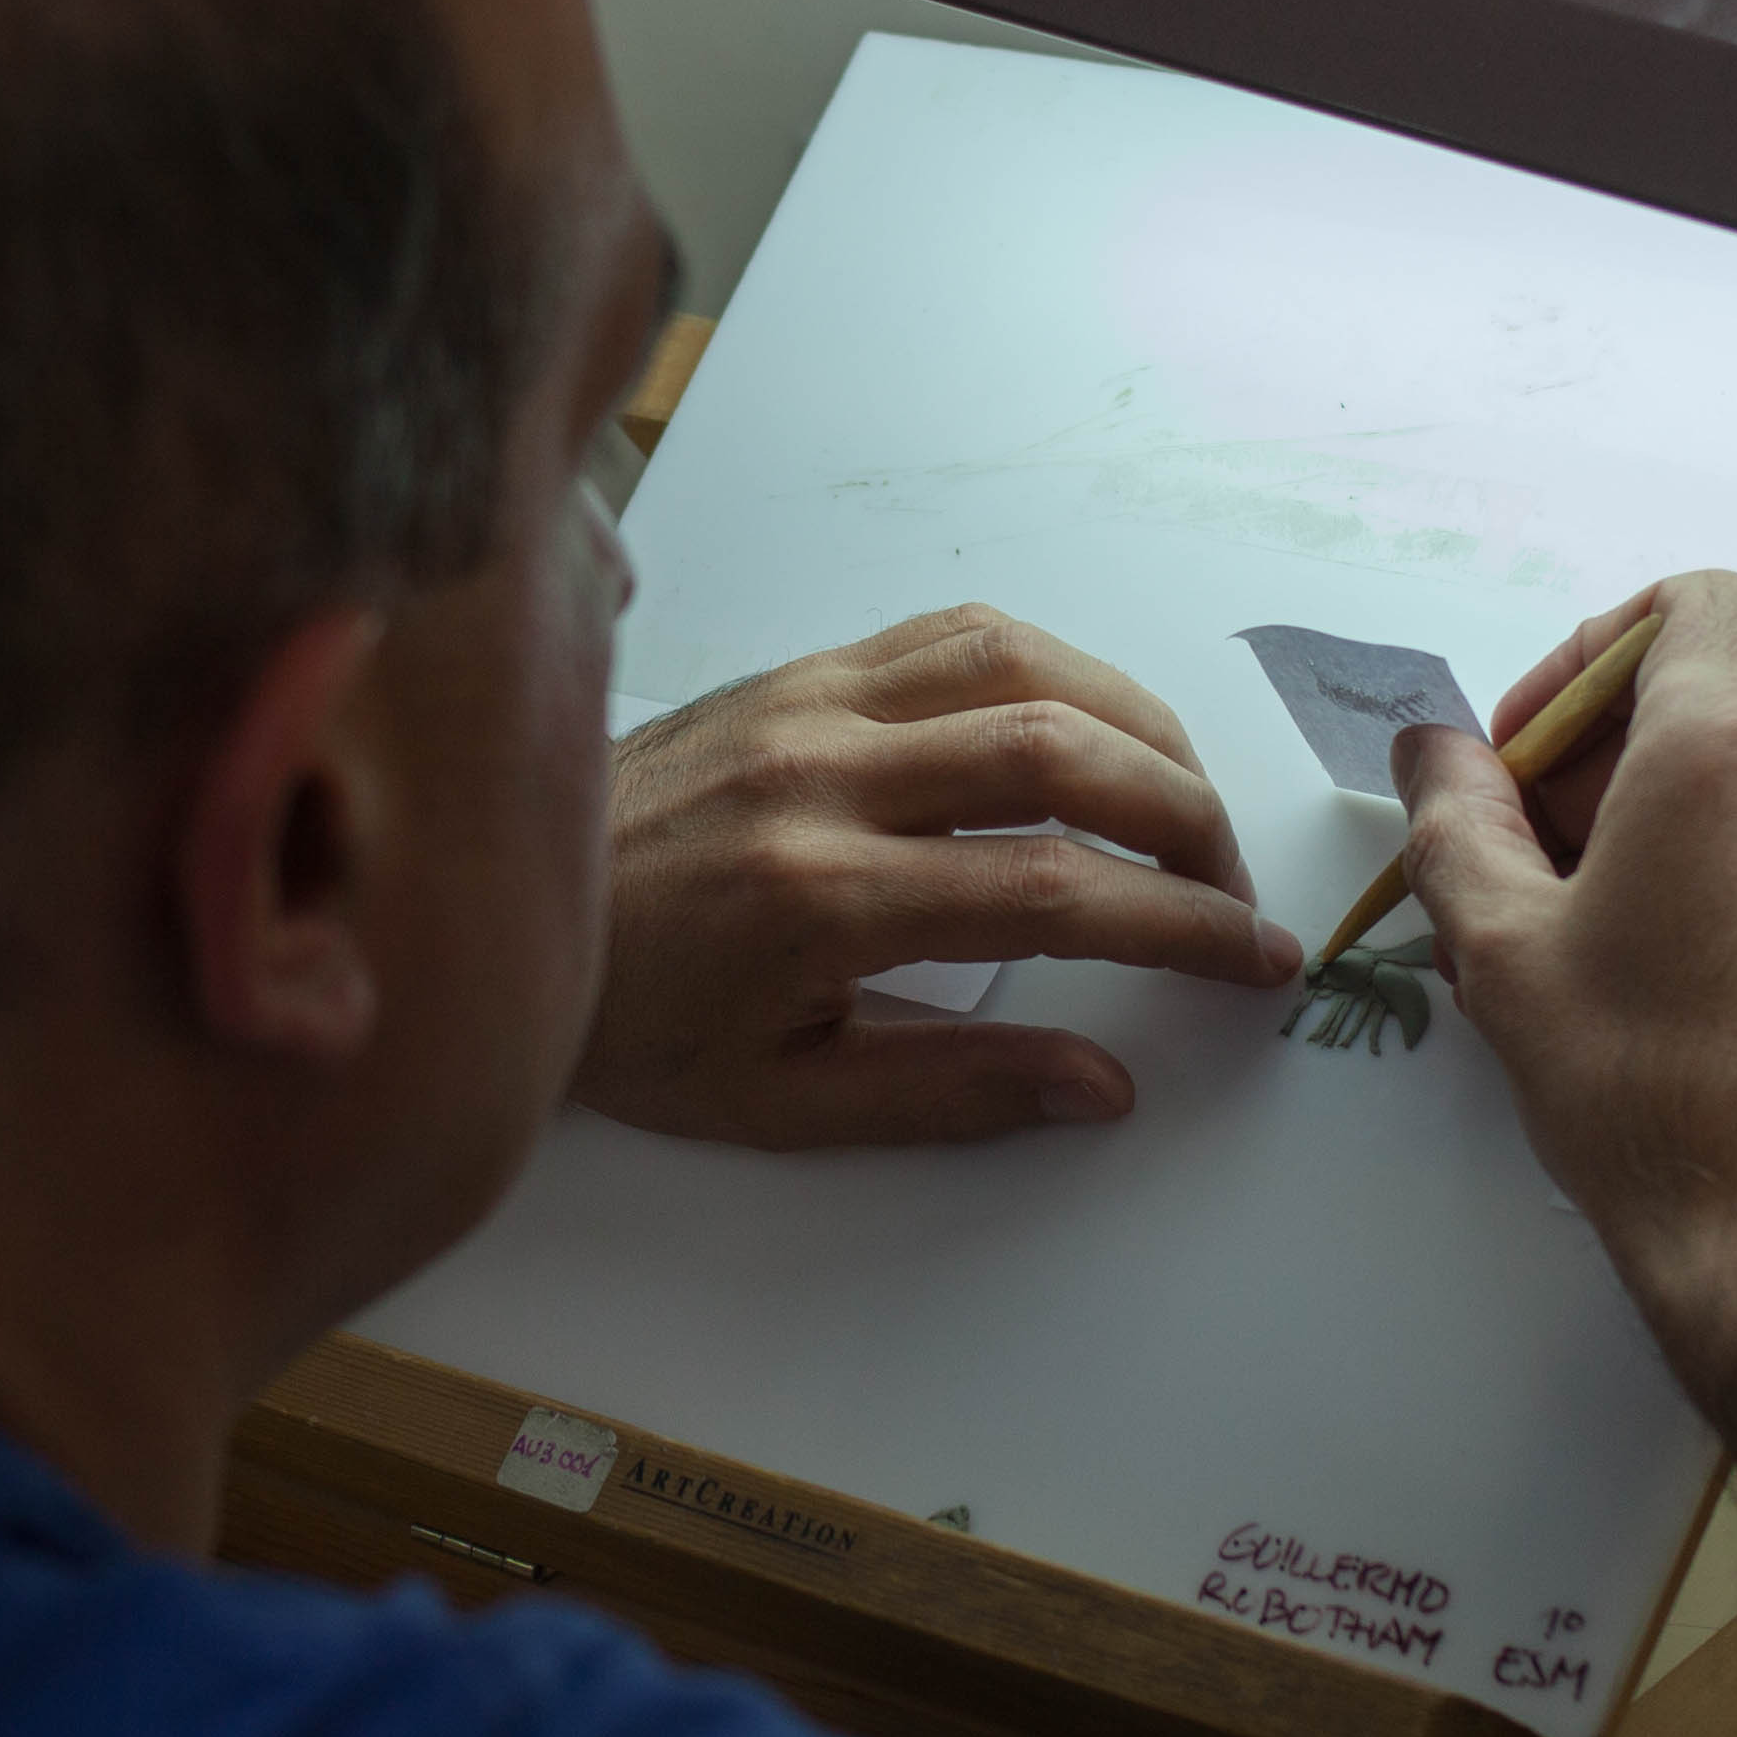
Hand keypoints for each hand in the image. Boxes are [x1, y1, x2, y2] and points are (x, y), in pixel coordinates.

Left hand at [576, 605, 1300, 1149]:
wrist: (481, 917)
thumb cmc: (630, 1028)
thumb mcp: (780, 1102)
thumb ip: (953, 1092)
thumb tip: (1107, 1084)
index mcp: (816, 898)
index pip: (1052, 892)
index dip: (1180, 926)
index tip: (1256, 963)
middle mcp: (819, 775)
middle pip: (1061, 754)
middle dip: (1185, 820)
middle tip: (1231, 892)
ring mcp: (807, 703)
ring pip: (1022, 667)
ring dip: (1137, 727)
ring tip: (1183, 808)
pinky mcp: (795, 670)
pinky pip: (954, 634)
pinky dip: (1050, 669)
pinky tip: (1091, 728)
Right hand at [1389, 572, 1736, 1404]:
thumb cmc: (1648, 1095)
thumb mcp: (1502, 949)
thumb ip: (1456, 820)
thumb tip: (1434, 752)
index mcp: (1729, 751)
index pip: (1692, 603)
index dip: (1592, 650)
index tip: (1528, 751)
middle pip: (1706, 705)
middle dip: (1595, 764)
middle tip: (1515, 868)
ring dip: (1649, 834)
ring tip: (1572, 947)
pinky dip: (1717, 885)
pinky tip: (1652, 989)